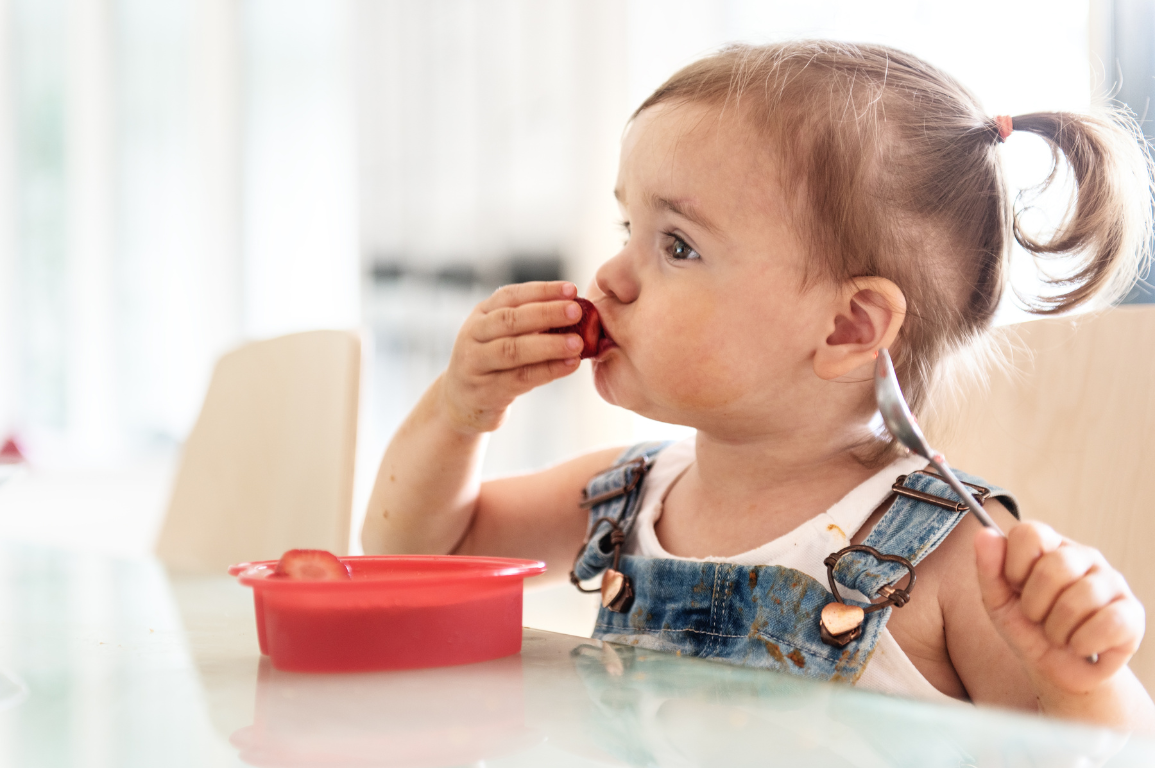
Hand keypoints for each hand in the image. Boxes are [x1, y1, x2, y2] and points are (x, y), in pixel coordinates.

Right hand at [440, 281, 584, 433]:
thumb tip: (574, 312)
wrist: (459, 401)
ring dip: (549, 345)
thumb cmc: (492, 363)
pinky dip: (547, 371)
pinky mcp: (484, 392)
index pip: (510, 296)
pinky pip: (519, 379)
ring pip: (513, 350)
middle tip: (576, 312)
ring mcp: (475, 364)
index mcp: (481, 314)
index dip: (541, 291)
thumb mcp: (501, 336)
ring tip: (577, 343)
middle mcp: (473, 335)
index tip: (571, 289)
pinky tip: (570, 365)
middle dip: (546, 313)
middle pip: (510, 320)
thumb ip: (529, 323)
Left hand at [975, 522, 1144, 693]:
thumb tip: (985, 534)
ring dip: (1057, 629)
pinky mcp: (1132, 612)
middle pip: (1054, 567)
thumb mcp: (998, 601)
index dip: (1014, 567)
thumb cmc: (1028, 629)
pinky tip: (1080, 645)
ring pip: (1079, 599)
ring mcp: (1112, 582)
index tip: (1015, 587)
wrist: (1057, 670)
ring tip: (1058, 634)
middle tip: (1037, 617)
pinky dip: (1083, 643)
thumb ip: (988, 568)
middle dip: (1034, 604)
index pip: (1030, 533)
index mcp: (1050, 546)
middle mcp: (1084, 556)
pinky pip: (1108, 623)